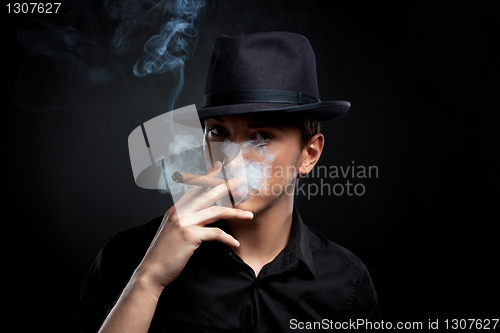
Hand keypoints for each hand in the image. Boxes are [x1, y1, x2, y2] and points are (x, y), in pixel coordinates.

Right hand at [133, 161, 252, 294]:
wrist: (151, 271)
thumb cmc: (162, 254)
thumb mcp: (171, 232)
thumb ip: (183, 221)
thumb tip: (198, 218)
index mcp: (174, 210)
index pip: (194, 188)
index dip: (208, 176)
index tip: (219, 166)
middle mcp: (179, 212)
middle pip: (208, 195)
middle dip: (226, 186)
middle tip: (240, 181)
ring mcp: (184, 222)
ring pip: (216, 212)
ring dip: (235, 213)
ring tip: (249, 215)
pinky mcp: (190, 235)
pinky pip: (216, 234)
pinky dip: (228, 239)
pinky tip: (236, 243)